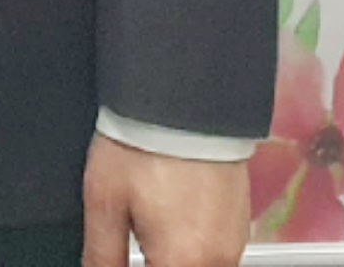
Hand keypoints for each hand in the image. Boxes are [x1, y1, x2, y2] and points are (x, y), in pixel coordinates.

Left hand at [81, 135, 249, 266]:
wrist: (184, 94)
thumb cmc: (144, 142)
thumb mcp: (105, 203)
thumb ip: (102, 257)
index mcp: (182, 261)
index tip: (127, 257)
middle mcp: (217, 258)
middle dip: (156, 262)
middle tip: (138, 241)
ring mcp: (234, 240)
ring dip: (174, 259)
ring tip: (151, 228)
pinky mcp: (241, 222)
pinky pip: (217, 254)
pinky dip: (194, 248)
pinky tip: (172, 221)